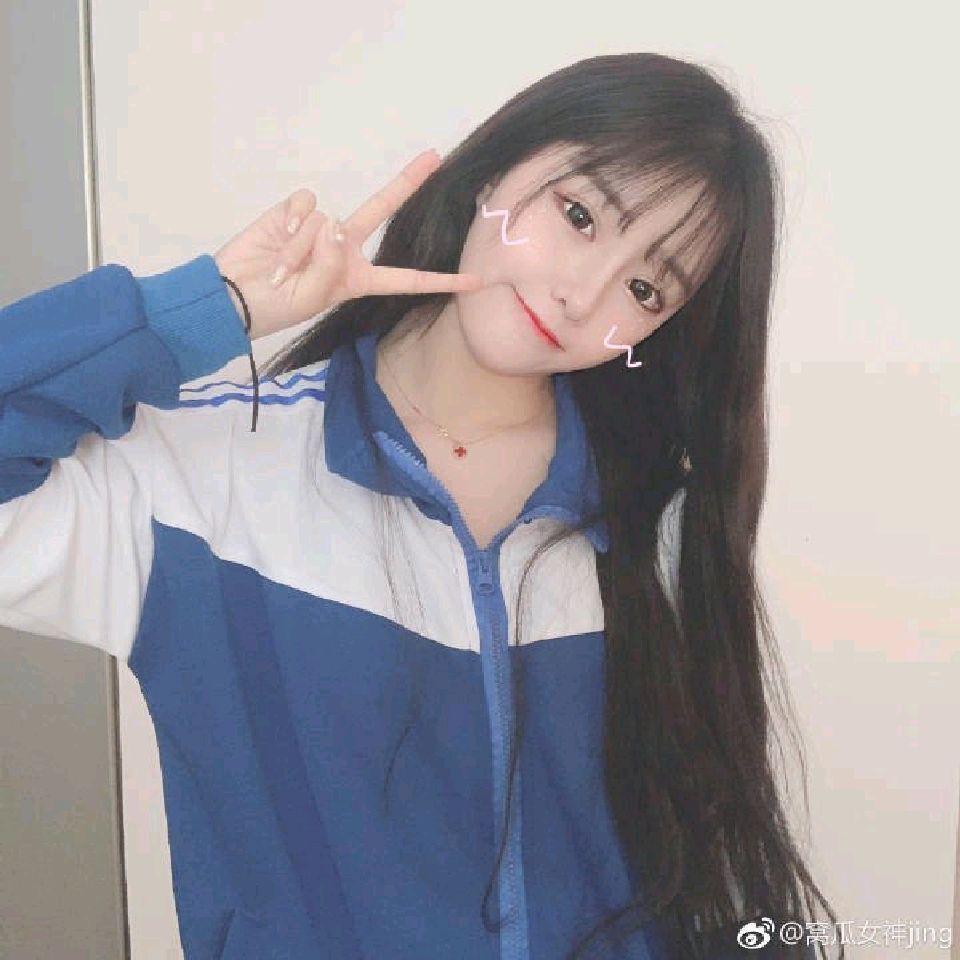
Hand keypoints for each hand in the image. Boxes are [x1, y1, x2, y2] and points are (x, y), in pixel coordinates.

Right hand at [213, 149, 484, 339]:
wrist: (235, 293)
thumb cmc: (277, 304)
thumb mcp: (314, 297)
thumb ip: (331, 264)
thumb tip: (333, 225)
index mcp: (358, 278)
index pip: (407, 279)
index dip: (441, 282)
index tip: (477, 282)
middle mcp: (345, 248)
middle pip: (383, 209)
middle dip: (407, 182)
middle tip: (434, 155)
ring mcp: (321, 227)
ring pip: (330, 221)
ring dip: (304, 247)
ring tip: (284, 266)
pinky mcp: (295, 211)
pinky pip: (306, 206)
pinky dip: (291, 224)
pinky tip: (278, 240)